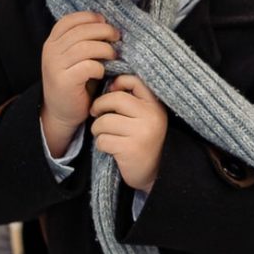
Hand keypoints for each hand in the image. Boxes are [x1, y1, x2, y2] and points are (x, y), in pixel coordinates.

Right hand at [41, 11, 118, 152]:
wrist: (62, 112)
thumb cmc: (76, 82)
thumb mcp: (76, 57)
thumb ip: (85, 41)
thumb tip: (109, 25)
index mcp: (53, 42)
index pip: (69, 20)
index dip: (89, 17)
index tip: (104, 21)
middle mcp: (51, 51)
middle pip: (80, 31)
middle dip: (103, 31)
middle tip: (117, 37)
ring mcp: (55, 66)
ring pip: (85, 47)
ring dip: (105, 49)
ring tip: (113, 55)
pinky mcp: (64, 81)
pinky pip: (88, 66)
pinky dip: (100, 67)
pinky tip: (102, 72)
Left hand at [90, 74, 167, 191]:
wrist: (155, 172)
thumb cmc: (143, 139)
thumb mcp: (145, 116)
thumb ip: (132, 99)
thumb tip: (111, 84)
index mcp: (155, 105)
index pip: (134, 81)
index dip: (117, 83)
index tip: (112, 92)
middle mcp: (152, 116)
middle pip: (114, 99)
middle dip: (99, 108)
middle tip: (98, 116)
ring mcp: (142, 132)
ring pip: (103, 122)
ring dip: (98, 130)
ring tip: (106, 135)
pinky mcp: (130, 148)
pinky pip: (102, 140)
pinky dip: (101, 145)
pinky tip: (111, 149)